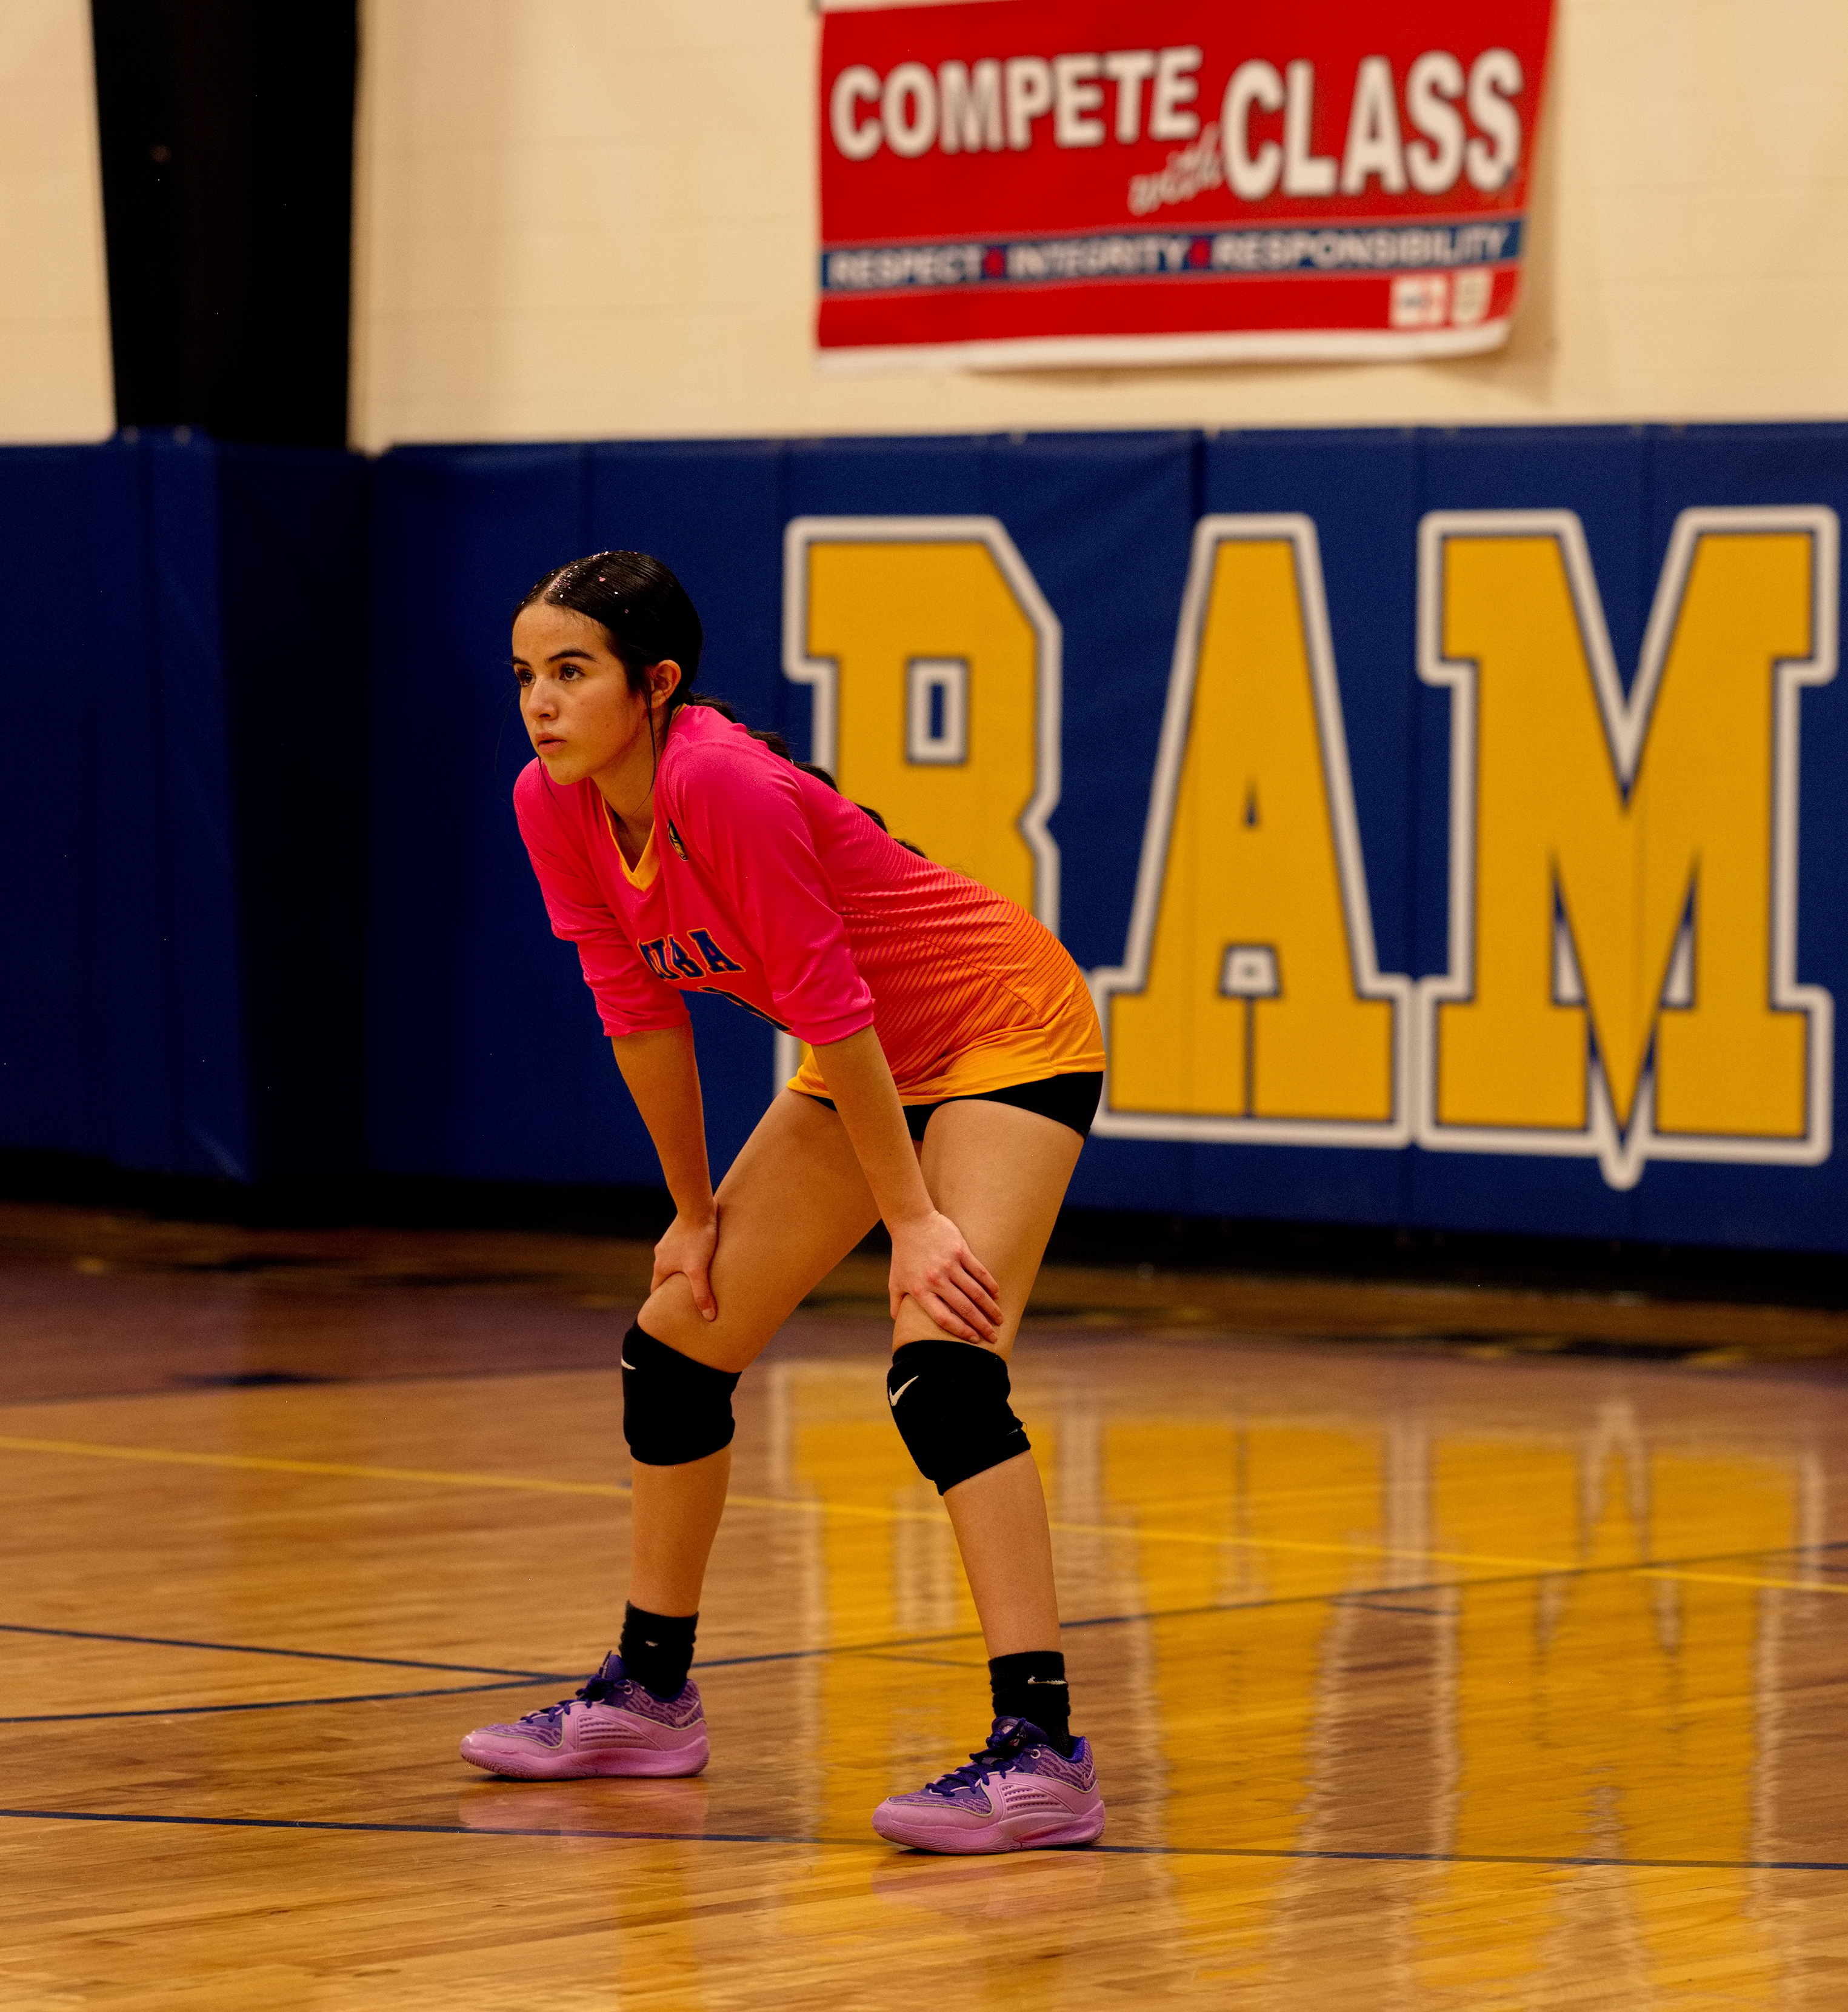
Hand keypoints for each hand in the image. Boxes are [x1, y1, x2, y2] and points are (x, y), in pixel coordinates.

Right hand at [652, 1210, 718, 1320]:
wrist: (697, 1207)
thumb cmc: (698, 1238)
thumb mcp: (699, 1270)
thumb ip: (702, 1294)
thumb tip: (709, 1317)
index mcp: (661, 1266)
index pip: (656, 1291)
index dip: (662, 1301)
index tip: (669, 1310)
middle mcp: (661, 1254)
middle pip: (665, 1276)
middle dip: (674, 1287)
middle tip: (686, 1297)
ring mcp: (669, 1242)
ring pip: (674, 1262)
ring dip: (682, 1270)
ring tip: (697, 1278)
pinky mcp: (679, 1232)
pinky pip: (681, 1250)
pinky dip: (687, 1257)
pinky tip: (701, 1257)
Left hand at [888, 1211, 1002, 1343]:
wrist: (910, 1221)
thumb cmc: (903, 1254)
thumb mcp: (895, 1281)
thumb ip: (897, 1304)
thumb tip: (898, 1324)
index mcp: (921, 1291)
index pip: (944, 1317)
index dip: (961, 1330)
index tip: (973, 1339)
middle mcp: (936, 1280)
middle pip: (964, 1308)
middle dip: (981, 1325)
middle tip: (992, 1336)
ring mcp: (949, 1264)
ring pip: (975, 1292)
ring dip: (990, 1308)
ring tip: (999, 1318)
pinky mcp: (960, 1250)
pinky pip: (979, 1271)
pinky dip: (990, 1284)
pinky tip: (997, 1294)